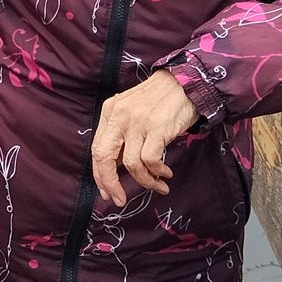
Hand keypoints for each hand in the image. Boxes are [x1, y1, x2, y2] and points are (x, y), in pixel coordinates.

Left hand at [90, 71, 199, 209]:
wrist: (185, 82)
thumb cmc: (158, 101)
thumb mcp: (131, 112)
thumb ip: (121, 135)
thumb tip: (115, 169)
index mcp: (109, 112)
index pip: (97, 149)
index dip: (100, 175)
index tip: (107, 192)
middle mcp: (119, 116)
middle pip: (104, 157)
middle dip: (110, 183)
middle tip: (120, 200)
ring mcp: (137, 121)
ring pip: (131, 164)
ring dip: (145, 181)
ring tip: (158, 185)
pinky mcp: (157, 127)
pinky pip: (150, 160)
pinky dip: (157, 172)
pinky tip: (165, 174)